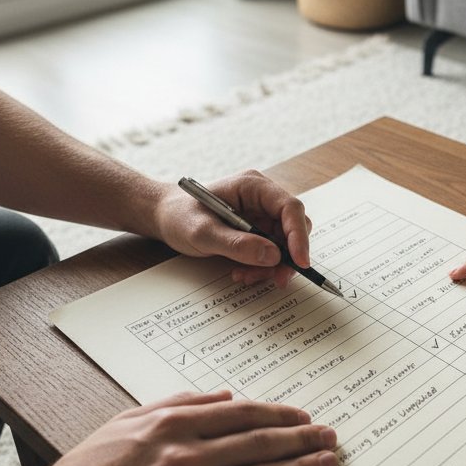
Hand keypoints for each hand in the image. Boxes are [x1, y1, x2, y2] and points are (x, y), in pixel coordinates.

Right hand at [23, 391, 337, 465]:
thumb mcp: (126, 422)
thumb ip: (177, 404)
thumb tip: (225, 394)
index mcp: (171, 425)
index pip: (242, 416)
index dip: (281, 417)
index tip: (305, 420)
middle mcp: (183, 457)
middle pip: (259, 445)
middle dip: (302, 441)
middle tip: (332, 439)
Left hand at [153, 170, 311, 287]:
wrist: (165, 218)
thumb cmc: (179, 216)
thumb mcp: (202, 232)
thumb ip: (237, 244)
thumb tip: (273, 255)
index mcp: (253, 186)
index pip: (290, 207)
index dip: (299, 236)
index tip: (300, 262)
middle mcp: (263, 198)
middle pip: (293, 227)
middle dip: (287, 256)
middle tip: (277, 279)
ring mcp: (261, 214)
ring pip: (284, 244)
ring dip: (272, 265)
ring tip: (246, 276)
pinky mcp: (257, 230)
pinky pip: (271, 251)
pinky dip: (263, 266)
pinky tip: (243, 272)